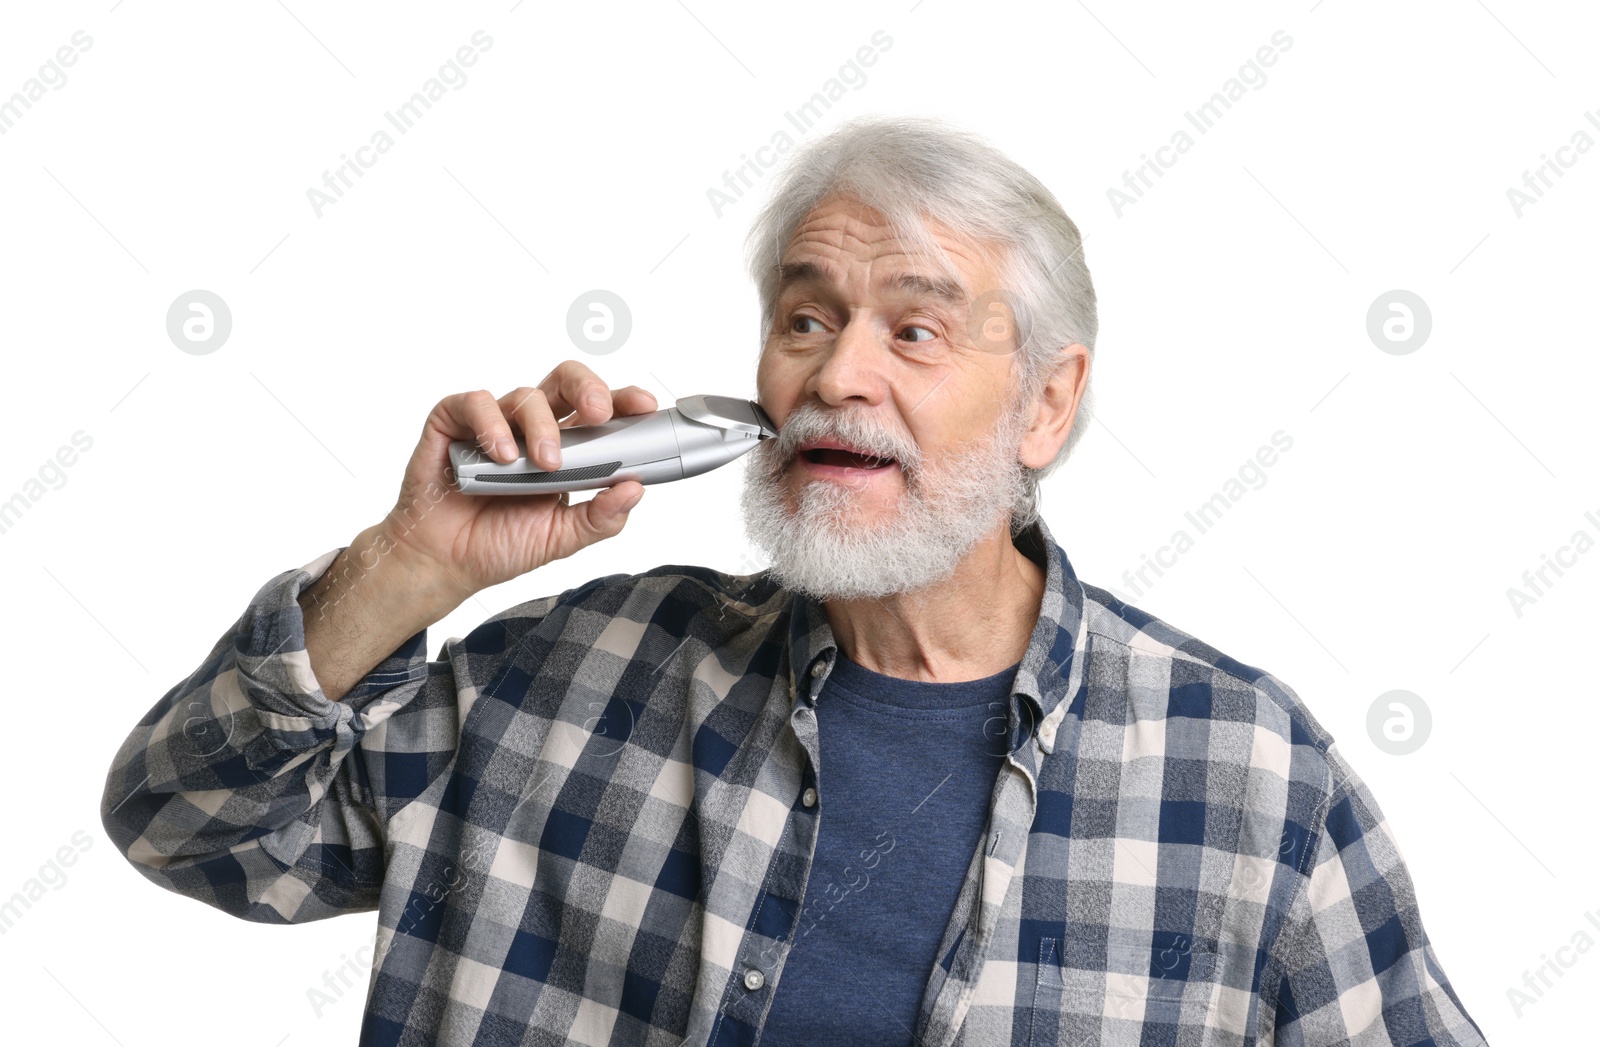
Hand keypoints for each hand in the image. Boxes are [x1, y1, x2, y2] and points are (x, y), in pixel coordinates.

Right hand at [378, 361, 657, 596]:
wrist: (444, 563)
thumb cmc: (499, 543)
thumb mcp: (561, 537)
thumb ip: (601, 517)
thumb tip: (636, 489)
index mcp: (566, 448)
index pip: (600, 412)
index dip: (623, 401)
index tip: (644, 406)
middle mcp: (531, 428)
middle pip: (567, 381)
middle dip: (589, 388)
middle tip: (598, 415)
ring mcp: (493, 422)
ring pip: (527, 396)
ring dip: (542, 427)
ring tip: (544, 464)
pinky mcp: (453, 422)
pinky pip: (476, 404)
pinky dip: (492, 425)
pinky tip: (502, 455)